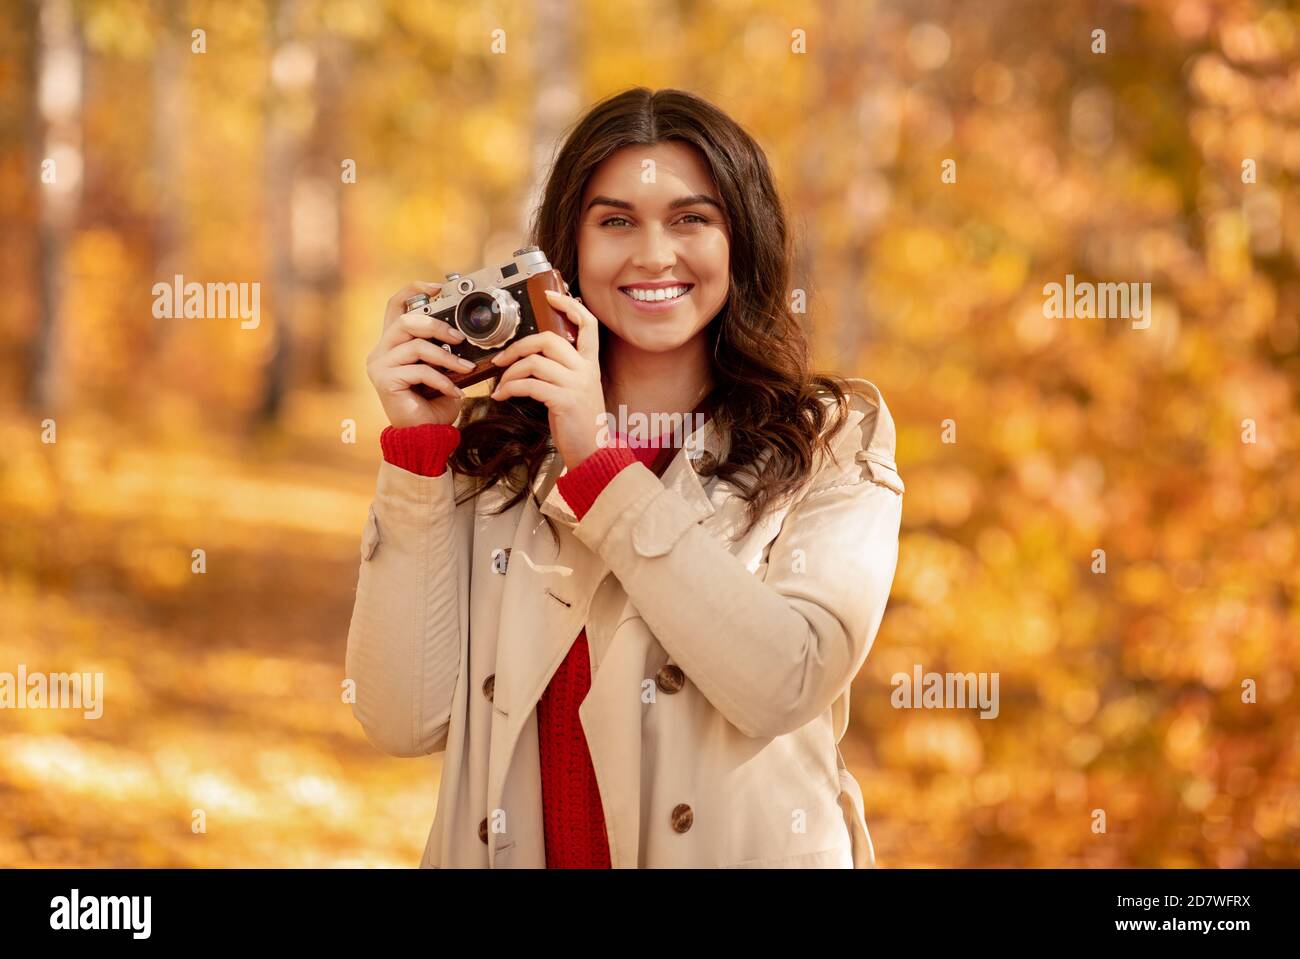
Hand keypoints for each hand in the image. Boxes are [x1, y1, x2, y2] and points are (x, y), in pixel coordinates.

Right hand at [367, 281, 476, 427]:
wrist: (425, 435)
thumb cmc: (434, 403)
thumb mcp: (442, 369)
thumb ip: (443, 349)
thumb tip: (465, 332)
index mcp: (393, 344)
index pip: (395, 306)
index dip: (414, 290)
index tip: (438, 287)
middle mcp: (381, 351)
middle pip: (406, 322)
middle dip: (437, 326)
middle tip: (460, 339)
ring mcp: (380, 366)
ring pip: (415, 346)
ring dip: (446, 357)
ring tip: (466, 369)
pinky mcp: (385, 381)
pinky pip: (419, 371)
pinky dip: (442, 380)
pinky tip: (454, 391)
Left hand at [488, 288, 605, 466]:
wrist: (592, 450)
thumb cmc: (579, 421)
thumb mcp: (576, 389)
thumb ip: (563, 370)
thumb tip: (532, 356)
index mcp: (590, 363)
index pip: (587, 324)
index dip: (568, 305)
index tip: (550, 295)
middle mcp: (586, 369)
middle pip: (548, 339)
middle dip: (518, 346)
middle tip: (501, 359)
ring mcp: (576, 384)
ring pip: (534, 362)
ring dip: (510, 372)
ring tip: (501, 385)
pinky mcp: (564, 400)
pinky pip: (529, 384)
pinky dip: (510, 388)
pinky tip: (503, 396)